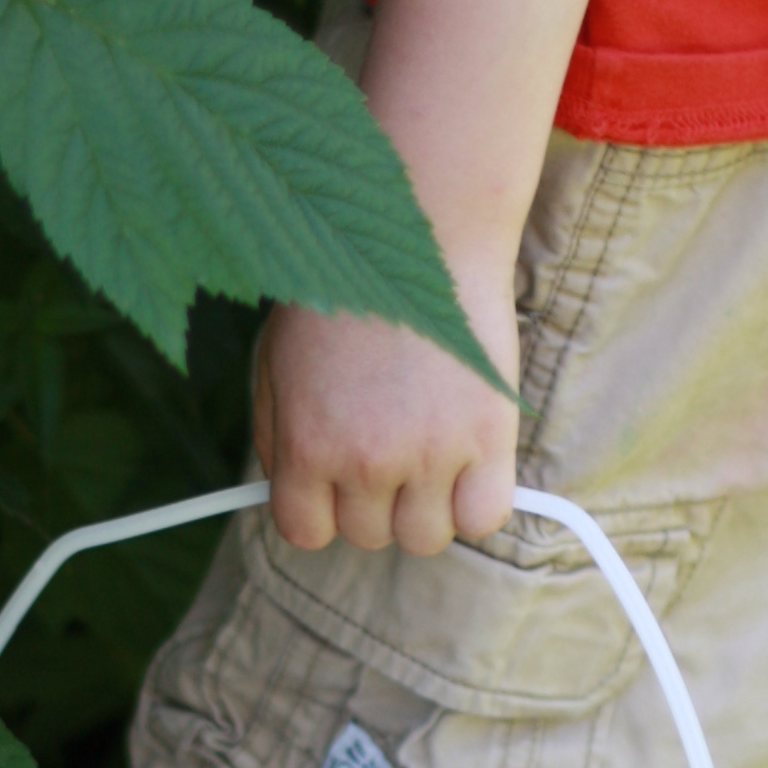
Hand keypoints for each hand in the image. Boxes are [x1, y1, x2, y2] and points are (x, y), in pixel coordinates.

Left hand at [255, 270, 520, 554]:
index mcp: (306, 443)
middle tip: (387, 440)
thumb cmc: (346, 291)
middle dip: (373, 499)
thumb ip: (279, 438)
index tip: (335, 481)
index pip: (305, 533)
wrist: (425, 229)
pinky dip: (475, 502)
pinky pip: (484, 519)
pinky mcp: (489, 438)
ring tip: (427, 449)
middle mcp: (365, 460)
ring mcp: (430, 454)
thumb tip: (292, 499)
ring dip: (424, 505)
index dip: (320, 509)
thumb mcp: (278, 362)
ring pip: (424, 538)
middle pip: (368, 536)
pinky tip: (468, 461)